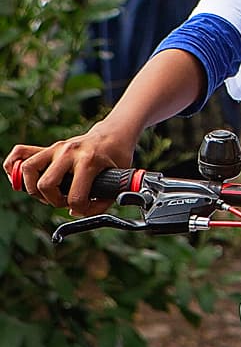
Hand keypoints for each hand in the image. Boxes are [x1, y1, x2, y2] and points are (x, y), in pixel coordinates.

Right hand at [7, 121, 138, 210]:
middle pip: (46, 184)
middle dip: (53, 200)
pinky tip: (21, 179)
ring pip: (28, 169)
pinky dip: (14, 166)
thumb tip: (76, 212)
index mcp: (89, 161)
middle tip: (64, 199)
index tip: (84, 207)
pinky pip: (20, 153)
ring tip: (47, 193)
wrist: (114, 134)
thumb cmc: (117, 157)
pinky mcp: (48, 147)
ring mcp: (56, 148)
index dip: (80, 209)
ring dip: (33, 188)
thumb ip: (103, 202)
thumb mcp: (120, 180)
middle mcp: (69, 152)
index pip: (75, 196)